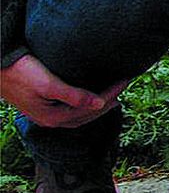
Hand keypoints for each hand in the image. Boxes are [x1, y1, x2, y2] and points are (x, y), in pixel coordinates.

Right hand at [0, 54, 128, 128]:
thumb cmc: (20, 73)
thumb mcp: (47, 84)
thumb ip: (73, 96)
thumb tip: (99, 104)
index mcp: (54, 118)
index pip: (91, 109)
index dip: (110, 95)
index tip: (124, 81)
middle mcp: (50, 120)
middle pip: (86, 115)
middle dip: (107, 102)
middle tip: (123, 87)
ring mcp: (44, 114)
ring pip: (77, 114)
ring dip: (95, 105)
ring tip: (111, 94)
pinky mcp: (40, 105)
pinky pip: (69, 109)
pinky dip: (82, 104)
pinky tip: (87, 96)